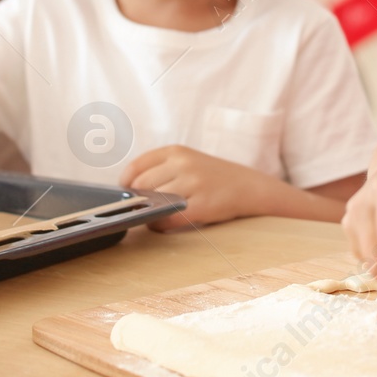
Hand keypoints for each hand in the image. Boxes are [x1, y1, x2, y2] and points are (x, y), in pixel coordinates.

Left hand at [122, 145, 274, 230]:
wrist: (250, 187)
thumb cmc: (213, 177)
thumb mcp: (188, 161)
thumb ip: (161, 170)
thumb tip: (128, 190)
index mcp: (176, 151)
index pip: (136, 166)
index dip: (126, 183)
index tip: (127, 194)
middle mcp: (184, 163)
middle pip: (141, 185)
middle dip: (138, 200)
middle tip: (144, 209)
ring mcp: (194, 183)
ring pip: (153, 202)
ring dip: (149, 214)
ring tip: (156, 217)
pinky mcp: (202, 205)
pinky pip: (168, 218)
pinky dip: (160, 225)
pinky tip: (165, 224)